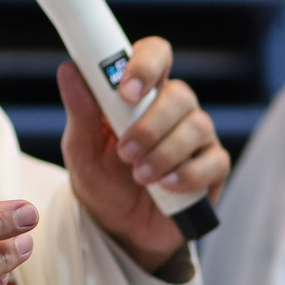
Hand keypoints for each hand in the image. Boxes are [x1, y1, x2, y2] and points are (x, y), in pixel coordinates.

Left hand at [58, 37, 228, 272]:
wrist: (123, 229)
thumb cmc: (103, 183)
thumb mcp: (82, 151)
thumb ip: (81, 113)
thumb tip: (70, 70)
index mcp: (141, 94)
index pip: (156, 55)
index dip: (146, 64)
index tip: (127, 92)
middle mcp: (174, 109)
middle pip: (181, 93)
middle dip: (151, 125)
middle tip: (125, 152)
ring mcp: (198, 137)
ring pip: (198, 126)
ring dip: (165, 153)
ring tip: (140, 176)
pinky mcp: (213, 168)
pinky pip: (213, 161)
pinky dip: (188, 175)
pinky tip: (166, 186)